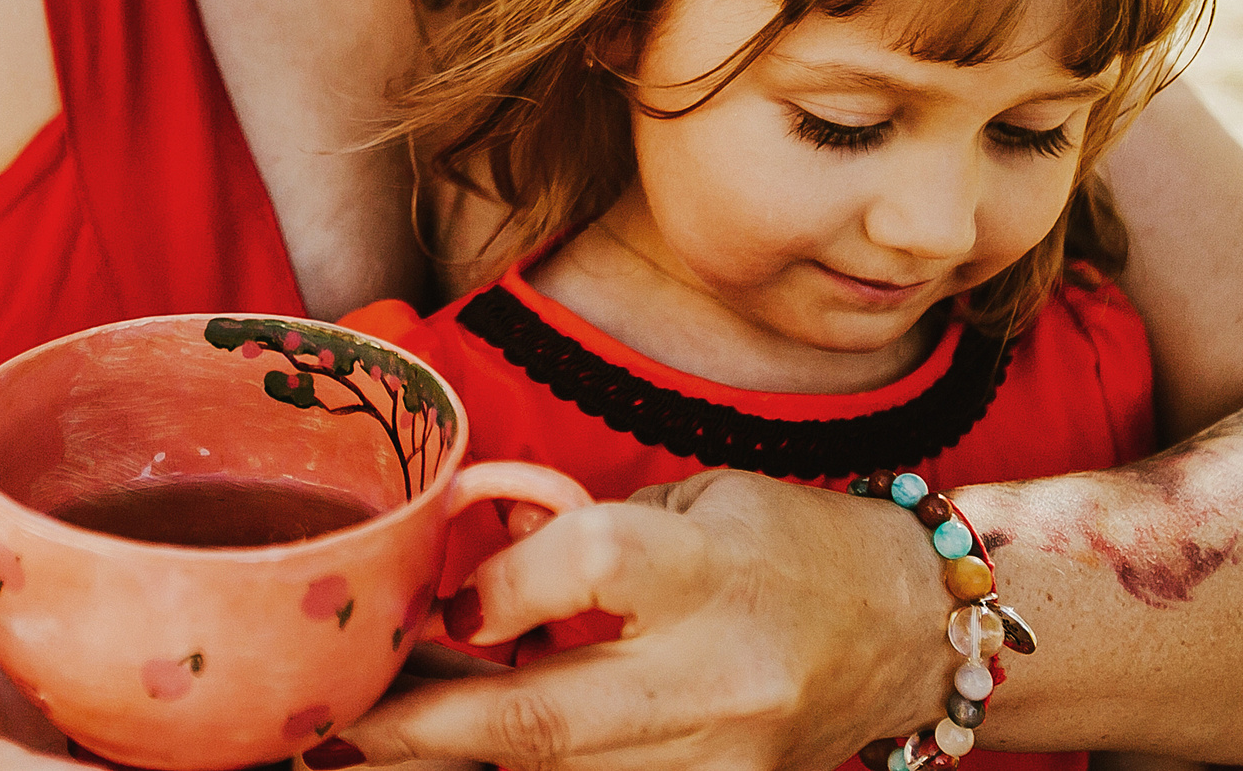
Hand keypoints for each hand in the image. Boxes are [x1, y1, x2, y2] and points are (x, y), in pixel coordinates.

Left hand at [327, 470, 948, 770]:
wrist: (910, 629)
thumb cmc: (790, 543)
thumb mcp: (692, 499)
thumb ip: (580, 530)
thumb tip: (464, 571)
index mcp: (710, 569)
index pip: (583, 567)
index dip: (495, 588)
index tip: (442, 604)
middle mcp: (715, 678)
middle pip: (546, 719)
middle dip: (424, 729)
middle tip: (332, 726)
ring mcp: (718, 760)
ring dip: (455, 762)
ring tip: (369, 744)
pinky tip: (459, 759)